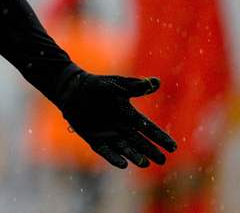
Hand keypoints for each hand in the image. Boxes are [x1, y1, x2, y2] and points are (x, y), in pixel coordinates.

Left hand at [57, 71, 176, 168]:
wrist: (73, 89)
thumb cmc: (97, 85)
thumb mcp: (118, 85)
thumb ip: (136, 87)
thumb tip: (156, 82)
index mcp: (129, 115)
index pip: (148, 128)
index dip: (160, 137)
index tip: (173, 147)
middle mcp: (121, 127)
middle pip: (139, 142)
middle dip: (151, 151)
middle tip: (162, 160)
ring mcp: (108, 134)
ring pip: (124, 148)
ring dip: (134, 155)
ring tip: (145, 163)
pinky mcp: (94, 139)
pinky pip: (105, 151)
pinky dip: (113, 157)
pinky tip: (123, 164)